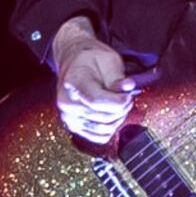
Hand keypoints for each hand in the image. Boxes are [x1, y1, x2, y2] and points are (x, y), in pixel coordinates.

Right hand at [51, 19, 134, 144]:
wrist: (74, 62)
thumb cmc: (91, 59)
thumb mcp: (108, 59)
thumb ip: (118, 76)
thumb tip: (128, 87)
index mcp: (73, 82)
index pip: (97, 101)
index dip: (118, 101)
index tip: (128, 95)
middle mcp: (67, 102)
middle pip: (103, 117)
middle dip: (122, 108)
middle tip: (126, 96)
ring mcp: (68, 116)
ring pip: (104, 129)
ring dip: (118, 118)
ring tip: (119, 104)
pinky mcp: (74, 126)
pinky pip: (99, 137)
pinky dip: (110, 129)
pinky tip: (112, 114)